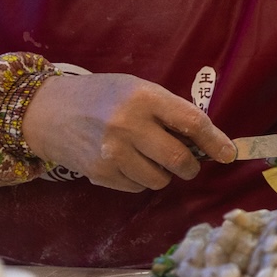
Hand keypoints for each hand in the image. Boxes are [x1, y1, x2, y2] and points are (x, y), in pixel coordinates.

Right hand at [22, 71, 233, 191]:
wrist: (48, 111)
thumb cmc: (102, 96)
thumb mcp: (138, 89)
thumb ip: (169, 111)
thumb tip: (208, 141)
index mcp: (144, 98)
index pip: (192, 122)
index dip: (215, 141)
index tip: (229, 153)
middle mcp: (128, 126)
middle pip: (179, 159)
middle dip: (190, 165)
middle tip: (188, 162)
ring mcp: (112, 153)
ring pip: (160, 179)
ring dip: (164, 174)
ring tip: (150, 158)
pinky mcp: (100, 174)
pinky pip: (138, 188)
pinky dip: (141, 179)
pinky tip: (128, 163)